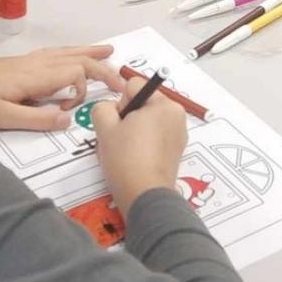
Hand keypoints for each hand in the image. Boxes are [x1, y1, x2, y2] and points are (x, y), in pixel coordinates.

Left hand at [0, 45, 115, 130]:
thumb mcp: (2, 118)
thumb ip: (36, 120)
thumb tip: (68, 120)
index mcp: (36, 76)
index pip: (75, 74)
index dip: (81, 92)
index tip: (70, 111)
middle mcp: (38, 64)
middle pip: (78, 59)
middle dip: (102, 67)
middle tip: (121, 80)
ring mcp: (31, 60)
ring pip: (68, 52)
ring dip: (91, 52)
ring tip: (110, 51)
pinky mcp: (24, 62)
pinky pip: (58, 52)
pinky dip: (74, 51)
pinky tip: (75, 53)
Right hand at [92, 71, 188, 209]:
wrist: (144, 196)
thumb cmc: (126, 159)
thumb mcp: (105, 128)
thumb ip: (102, 108)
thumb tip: (110, 109)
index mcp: (164, 104)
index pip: (134, 86)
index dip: (120, 103)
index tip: (118, 124)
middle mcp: (176, 115)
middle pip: (142, 103)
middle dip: (127, 117)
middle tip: (119, 139)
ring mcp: (179, 134)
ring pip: (147, 121)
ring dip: (133, 131)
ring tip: (126, 151)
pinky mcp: (176, 151)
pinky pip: (155, 136)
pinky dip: (144, 143)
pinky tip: (135, 159)